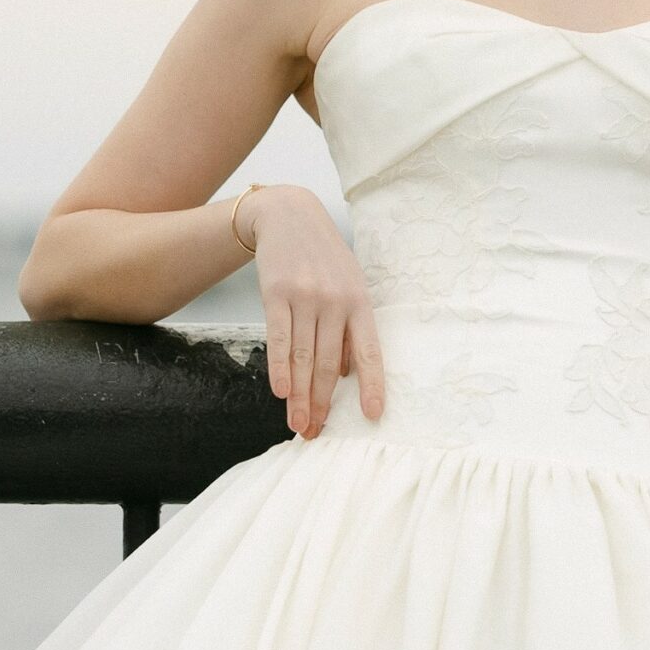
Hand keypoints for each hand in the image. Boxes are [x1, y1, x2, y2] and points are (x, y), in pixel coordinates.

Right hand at [241, 184, 384, 438]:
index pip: (370, 352)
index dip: (372, 385)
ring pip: (302, 356)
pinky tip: (279, 391)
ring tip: (297, 425)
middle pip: (328, 363)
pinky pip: (278, 338)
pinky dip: (278, 367)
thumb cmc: (323, 260)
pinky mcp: (276, 293)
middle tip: (314, 433)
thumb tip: (343, 376)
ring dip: (299, 396)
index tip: (373, 416)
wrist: (289, 215)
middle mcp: (335, 301)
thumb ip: (348, 328)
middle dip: (321, 403)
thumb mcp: (348, 286)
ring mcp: (306, 297)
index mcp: (360, 302)